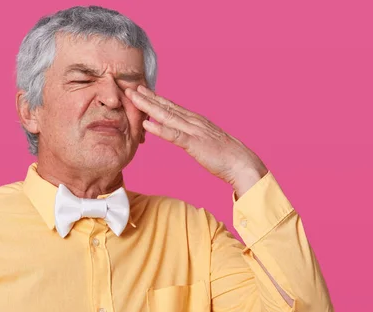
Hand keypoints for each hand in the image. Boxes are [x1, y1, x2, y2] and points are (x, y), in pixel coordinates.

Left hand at [125, 85, 267, 190]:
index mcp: (195, 120)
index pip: (171, 106)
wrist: (242, 163)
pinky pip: (174, 135)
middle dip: (146, 97)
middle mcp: (193, 121)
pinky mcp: (195, 144)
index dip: (154, 98)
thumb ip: (193, 136)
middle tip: (129, 86)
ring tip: (133, 98)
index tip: (140, 90)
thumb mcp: (205, 142)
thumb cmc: (225, 156)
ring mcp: (194, 131)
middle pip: (166, 106)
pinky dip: (160, 130)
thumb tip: (183, 135)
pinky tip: (147, 125)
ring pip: (167, 116)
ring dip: (148, 106)